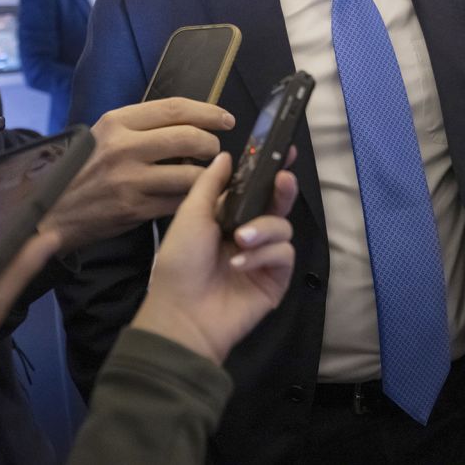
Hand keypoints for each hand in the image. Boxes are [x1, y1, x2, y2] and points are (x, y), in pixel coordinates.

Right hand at [44, 98, 233, 250]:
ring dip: (209, 176)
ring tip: (209, 176)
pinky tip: (197, 198)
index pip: (174, 108)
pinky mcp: (135, 209)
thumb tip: (188, 121)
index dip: (207, 112)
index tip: (226, 119)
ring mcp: (130, 180)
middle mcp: (125, 147)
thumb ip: (140, 126)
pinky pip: (179, 202)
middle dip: (212, 144)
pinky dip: (195, 200)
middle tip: (216, 150)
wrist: (51, 209)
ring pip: (190, 174)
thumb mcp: (103, 135)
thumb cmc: (82, 169)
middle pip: (189, 138)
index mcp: (118, 122)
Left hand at [131, 152, 296, 363]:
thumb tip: (226, 155)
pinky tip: (241, 263)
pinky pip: (284, 253)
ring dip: (264, 228)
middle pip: (277, 204)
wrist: (182, 313)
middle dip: (282, 189)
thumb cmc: (180, 262)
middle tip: (283, 179)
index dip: (269, 170)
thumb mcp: (191, 215)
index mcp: (227, 217)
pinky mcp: (276, 279)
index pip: (254, 189)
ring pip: (283, 226)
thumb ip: (211, 184)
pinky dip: (264, 254)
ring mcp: (264, 257)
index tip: (284, 150)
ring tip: (241, 239)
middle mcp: (249, 233)